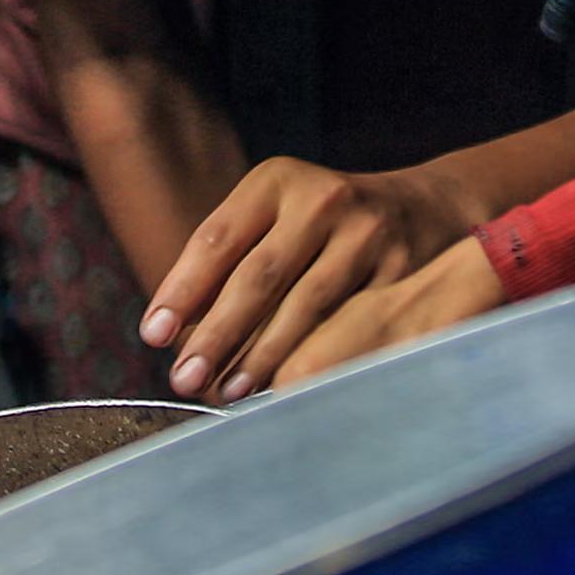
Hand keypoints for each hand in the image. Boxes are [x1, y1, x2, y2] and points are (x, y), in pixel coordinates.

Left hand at [138, 156, 477, 402]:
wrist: (420, 210)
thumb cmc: (322, 227)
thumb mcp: (275, 219)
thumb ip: (229, 261)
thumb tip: (176, 331)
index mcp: (277, 181)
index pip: (218, 238)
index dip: (182, 290)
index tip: (154, 336)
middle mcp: (322, 198)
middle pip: (259, 275)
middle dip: (217, 334)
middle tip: (184, 378)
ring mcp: (366, 232)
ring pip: (304, 305)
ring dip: (262, 356)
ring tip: (228, 393)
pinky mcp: (400, 267)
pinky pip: (349, 323)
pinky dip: (314, 358)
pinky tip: (287, 387)